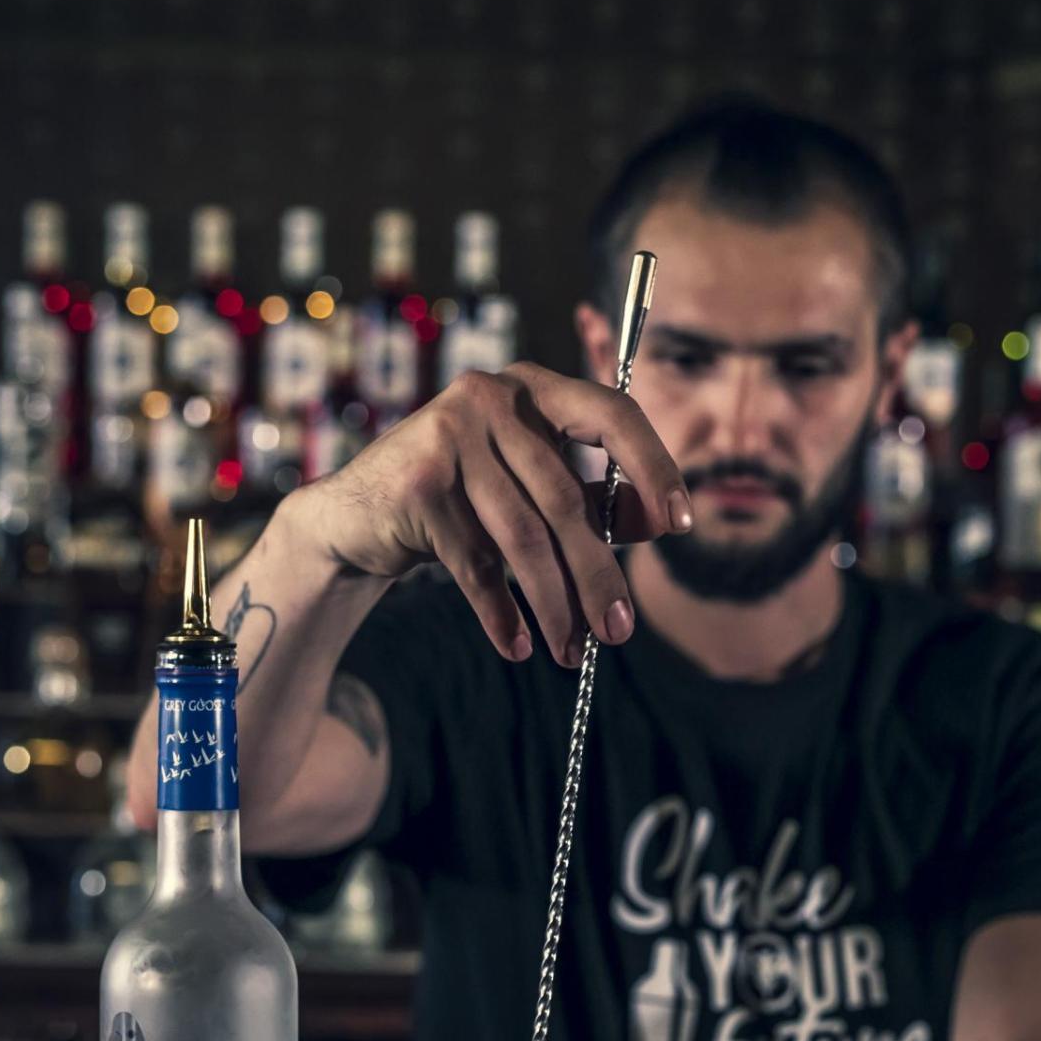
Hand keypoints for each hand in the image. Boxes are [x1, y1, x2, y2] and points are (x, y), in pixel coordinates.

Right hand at [283, 362, 692, 666]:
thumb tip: (661, 523)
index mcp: (533, 386)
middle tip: (619, 632)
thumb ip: (592, 495)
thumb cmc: (461, 499)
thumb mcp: (530, 487)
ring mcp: (449, 435)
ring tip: (572, 653)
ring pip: (523, 538)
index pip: (613, 414)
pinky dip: (500, 613)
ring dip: (554, 606)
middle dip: (598, 575)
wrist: (357, 514)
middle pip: (566, 500)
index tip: (683, 524)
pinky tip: (518, 647)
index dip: (654, 468)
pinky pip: (475, 564)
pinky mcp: (417, 484)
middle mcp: (491, 398)